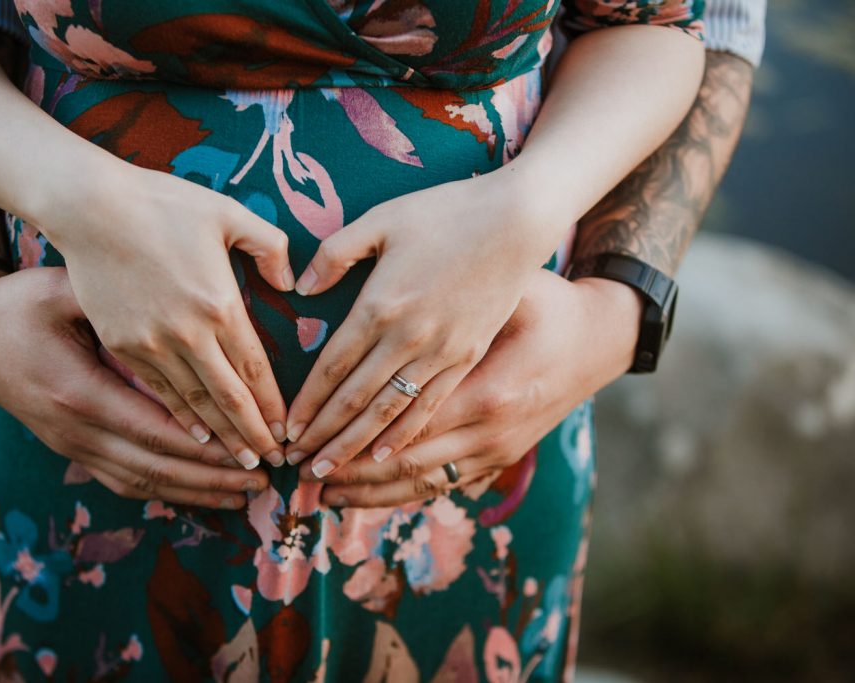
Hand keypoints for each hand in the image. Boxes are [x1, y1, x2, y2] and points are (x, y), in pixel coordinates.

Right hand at [0, 267, 269, 509]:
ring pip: (142, 481)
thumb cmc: (22, 304)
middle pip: (155, 465)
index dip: (206, 447)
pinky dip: (167, 492)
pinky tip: (202, 496)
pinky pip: (125, 481)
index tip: (251, 451)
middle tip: (265, 482)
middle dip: (213, 478)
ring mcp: (71, 446)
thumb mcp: (65, 290)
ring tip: (246, 495)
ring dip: (196, 492)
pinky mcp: (73, 450)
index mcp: (77, 390)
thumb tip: (184, 303)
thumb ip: (119, 303)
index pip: (155, 429)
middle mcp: (74, 429)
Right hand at [49, 163, 295, 468]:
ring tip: (240, 468)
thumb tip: (292, 280)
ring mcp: (147, 345)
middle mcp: (185, 335)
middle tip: (273, 466)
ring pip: (190, 408)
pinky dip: (178, 423)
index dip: (272, 407)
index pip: (253, 371)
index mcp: (217, 304)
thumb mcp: (225, 210)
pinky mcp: (118, 347)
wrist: (85, 206)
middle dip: (251, 437)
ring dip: (218, 441)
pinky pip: (154, 396)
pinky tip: (195, 441)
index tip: (287, 433)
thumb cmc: (159, 202)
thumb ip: (269, 244)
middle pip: (226, 401)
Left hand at [284, 169, 565, 477]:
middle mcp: (409, 338)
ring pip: (391, 415)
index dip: (307, 403)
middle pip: (357, 400)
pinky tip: (385, 458)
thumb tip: (302, 287)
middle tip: (294, 466)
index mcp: (381, 304)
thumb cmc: (447, 212)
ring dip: (356, 448)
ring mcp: (444, 353)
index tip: (286, 430)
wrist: (519, 220)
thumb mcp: (383, 218)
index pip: (333, 367)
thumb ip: (336, 251)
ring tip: (328, 475)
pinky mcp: (470, 359)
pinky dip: (404, 437)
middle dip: (323, 437)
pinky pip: (431, 409)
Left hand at [301, 270, 641, 506]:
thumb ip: (405, 272)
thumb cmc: (539, 293)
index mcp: (470, 368)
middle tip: (296, 469)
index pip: (381, 402)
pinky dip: (404, 492)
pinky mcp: (503, 454)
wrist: (601, 335)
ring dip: (367, 487)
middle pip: (392, 449)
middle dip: (341, 461)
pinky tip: (372, 496)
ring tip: (321, 493)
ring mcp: (495, 442)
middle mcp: (483, 416)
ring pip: (417, 475)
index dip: (332, 420)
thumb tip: (313, 282)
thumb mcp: (490, 280)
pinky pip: (444, 482)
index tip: (295, 431)